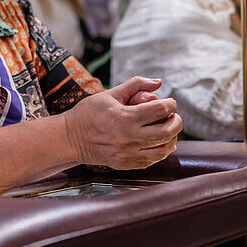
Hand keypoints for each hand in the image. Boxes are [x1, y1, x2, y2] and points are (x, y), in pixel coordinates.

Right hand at [62, 77, 182, 169]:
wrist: (70, 139)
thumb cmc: (89, 113)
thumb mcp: (110, 94)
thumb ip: (136, 85)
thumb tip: (158, 82)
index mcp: (125, 117)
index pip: (160, 110)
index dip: (171, 104)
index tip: (170, 102)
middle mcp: (129, 137)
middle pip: (167, 131)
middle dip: (176, 121)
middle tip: (174, 116)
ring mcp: (128, 153)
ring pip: (163, 149)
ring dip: (172, 138)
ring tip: (169, 129)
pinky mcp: (126, 164)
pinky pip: (152, 160)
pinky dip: (161, 151)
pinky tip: (161, 143)